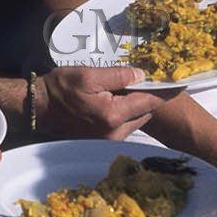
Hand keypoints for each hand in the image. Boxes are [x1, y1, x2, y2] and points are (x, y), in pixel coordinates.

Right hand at [36, 65, 166, 138]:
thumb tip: (142, 75)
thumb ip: (119, 75)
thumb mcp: (89, 75)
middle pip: (145, 112)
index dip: (164, 91)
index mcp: (113, 115)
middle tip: (144, 81)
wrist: (39, 108)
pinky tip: (114, 101)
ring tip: (125, 90)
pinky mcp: (102, 141)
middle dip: (147, 97)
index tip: (177, 84)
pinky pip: (124, 126)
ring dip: (135, 106)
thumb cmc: (60, 89)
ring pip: (135, 120)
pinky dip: (125, 114)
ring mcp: (108, 139)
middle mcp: (114, 132)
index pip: (149, 101)